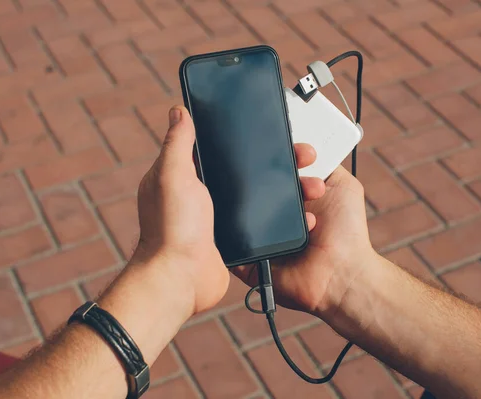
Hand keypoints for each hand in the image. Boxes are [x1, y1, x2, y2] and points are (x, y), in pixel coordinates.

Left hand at [130, 106, 325, 314]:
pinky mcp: (229, 236)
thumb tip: (179, 111)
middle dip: (270, 161)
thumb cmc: (172, 228)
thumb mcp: (172, 176)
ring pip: (253, 193)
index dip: (234, 135)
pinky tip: (295, 207)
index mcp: (182, 176)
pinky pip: (256, 218)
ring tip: (308, 183)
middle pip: (239, 169)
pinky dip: (275, 213)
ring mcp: (214, 216)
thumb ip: (177, 143)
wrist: (182, 278)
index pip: (210, 146)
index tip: (262, 126)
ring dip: (280, 187)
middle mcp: (198, 194)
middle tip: (300, 155)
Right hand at [233, 166, 375, 318]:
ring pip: (238, 207)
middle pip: (252, 183)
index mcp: (289, 194)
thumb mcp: (342, 185)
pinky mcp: (245, 256)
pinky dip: (238, 231)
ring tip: (302, 217)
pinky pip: (227, 240)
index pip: (272, 167)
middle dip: (271, 176)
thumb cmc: (347, 233)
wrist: (343, 275)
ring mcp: (256, 232)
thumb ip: (325, 163)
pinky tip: (268, 228)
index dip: (280, 155)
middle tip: (301, 186)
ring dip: (264, 205)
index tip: (300, 154)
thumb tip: (304, 145)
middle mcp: (270, 211)